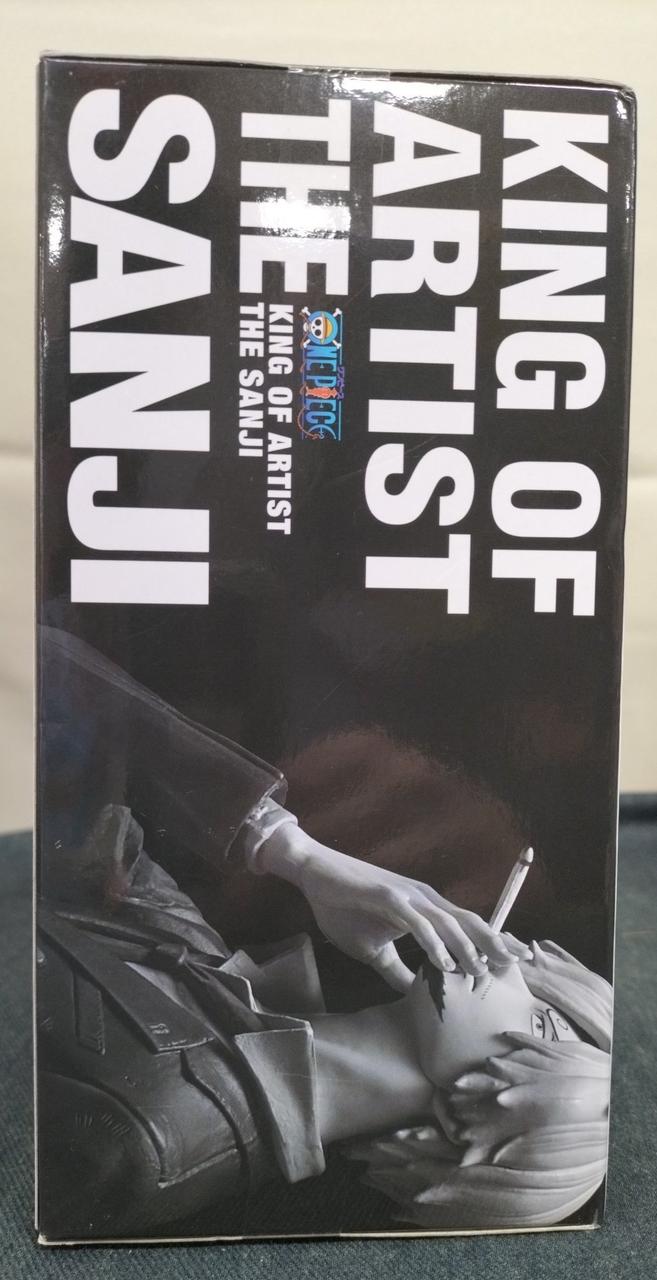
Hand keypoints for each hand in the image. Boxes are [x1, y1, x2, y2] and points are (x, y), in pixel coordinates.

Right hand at [258, 824, 530, 990]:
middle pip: (469, 922)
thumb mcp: (373, 949)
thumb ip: (397, 970)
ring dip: (468, 947)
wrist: (315, 875)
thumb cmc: (344, 907)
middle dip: (495, 943)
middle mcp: (425, 899)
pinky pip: (417, 923)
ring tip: (483, 972)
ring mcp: (407, 897)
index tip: (520, 960)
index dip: (495, 941)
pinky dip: (433, 943)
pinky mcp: (387, 898)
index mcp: (426, 909)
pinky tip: (443, 962)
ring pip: (448, 922)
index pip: (468, 926)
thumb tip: (413, 995)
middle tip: (520, 964)